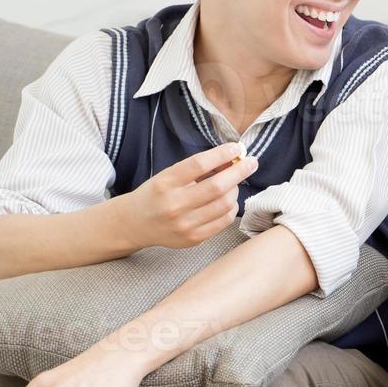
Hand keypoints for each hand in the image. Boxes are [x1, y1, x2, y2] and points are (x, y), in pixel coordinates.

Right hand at [117, 142, 258, 248]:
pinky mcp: (193, 239)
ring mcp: (184, 224)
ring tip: (234, 183)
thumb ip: (197, 168)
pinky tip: (228, 200)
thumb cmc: (157, 194)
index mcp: (165, 183)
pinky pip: (224, 221)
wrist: (136, 223)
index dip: (221, 154)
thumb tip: (231, 158)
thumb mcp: (169, 175)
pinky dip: (231, 207)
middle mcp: (173, 205)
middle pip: (217, 186)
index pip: (199, 164)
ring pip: (224, 204)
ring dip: (235, 189)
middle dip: (239, 171)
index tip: (236, 147)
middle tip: (251, 162)